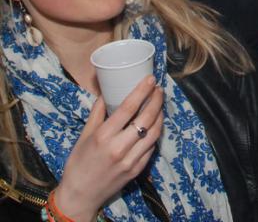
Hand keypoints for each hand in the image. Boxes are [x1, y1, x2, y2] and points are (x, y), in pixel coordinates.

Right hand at [55, 76, 162, 221]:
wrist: (79, 196)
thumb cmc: (79, 162)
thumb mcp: (84, 135)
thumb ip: (97, 113)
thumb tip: (106, 92)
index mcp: (103, 136)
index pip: (128, 108)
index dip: (142, 91)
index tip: (151, 79)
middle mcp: (118, 148)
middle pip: (146, 118)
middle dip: (156, 100)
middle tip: (159, 90)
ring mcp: (130, 160)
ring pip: (154, 133)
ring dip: (160, 115)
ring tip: (159, 104)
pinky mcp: (137, 170)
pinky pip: (152, 147)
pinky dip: (156, 133)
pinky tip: (155, 124)